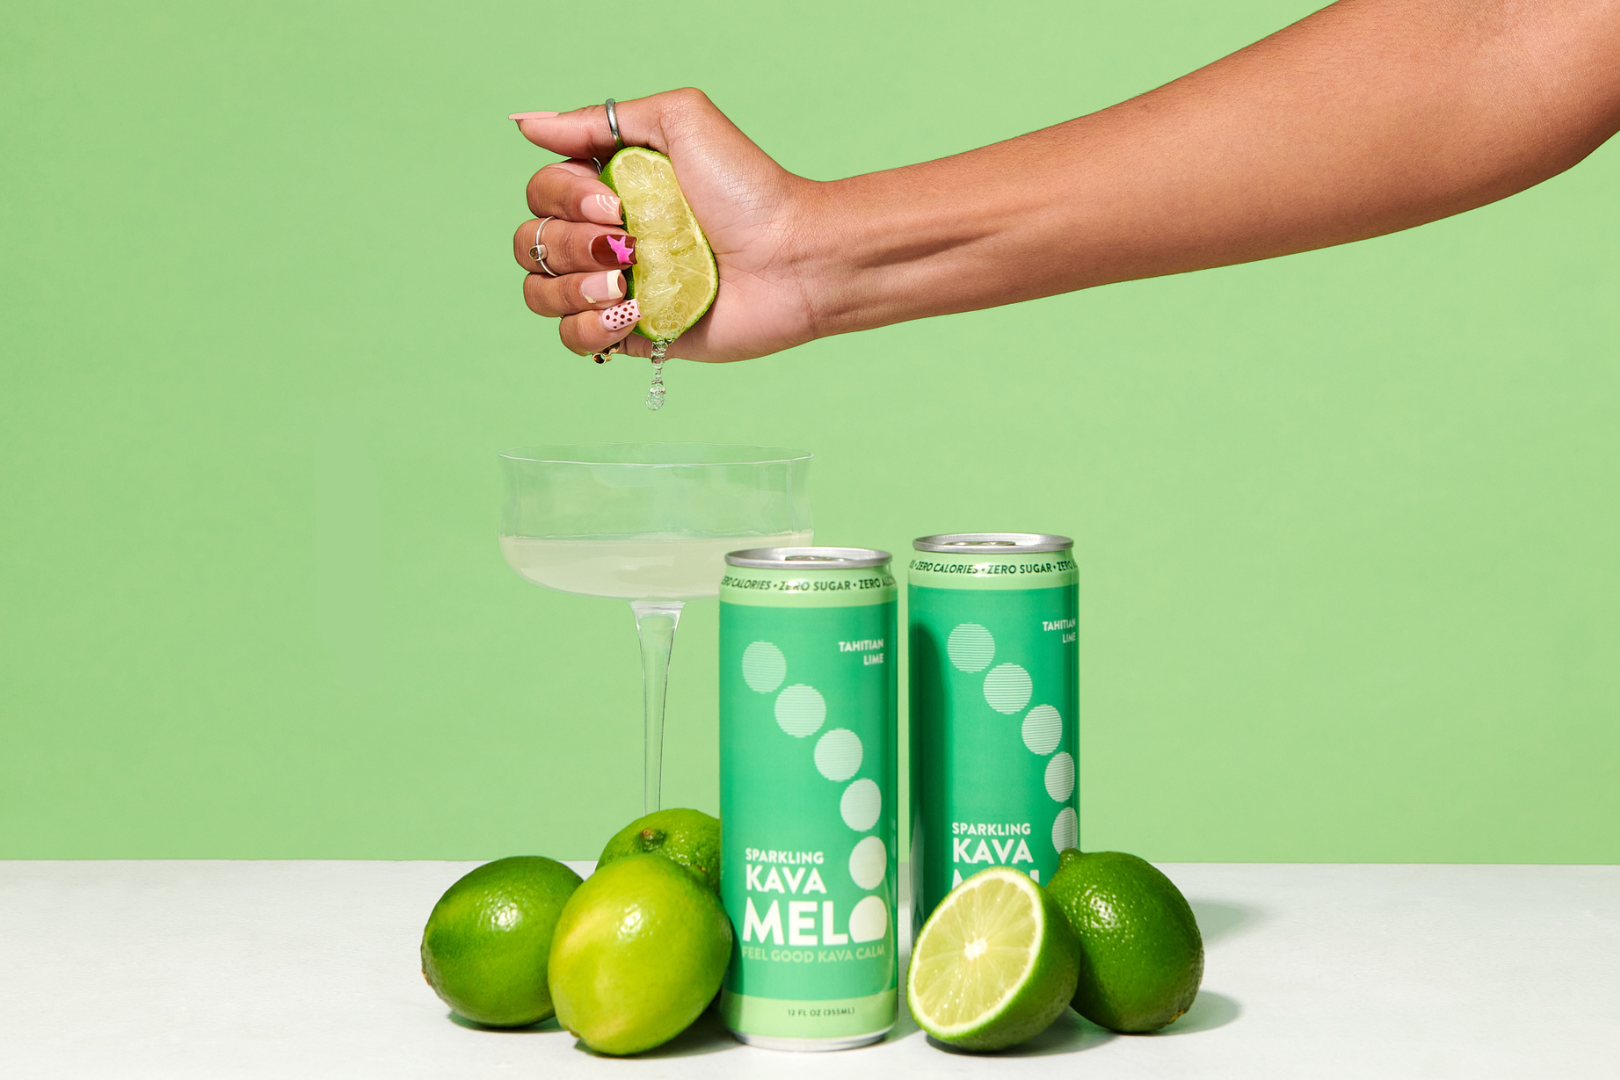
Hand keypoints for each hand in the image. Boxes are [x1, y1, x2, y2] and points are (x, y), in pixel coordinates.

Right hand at [512, 90, 818, 361]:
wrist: (793, 258)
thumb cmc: (749, 188)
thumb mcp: (679, 121)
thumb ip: (598, 120)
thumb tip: (526, 122)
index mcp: (608, 188)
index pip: (540, 194)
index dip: (563, 199)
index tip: (614, 201)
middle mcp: (605, 237)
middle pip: (532, 244)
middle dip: (570, 244)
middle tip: (627, 243)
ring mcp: (617, 288)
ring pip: (541, 294)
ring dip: (573, 287)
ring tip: (625, 283)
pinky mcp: (634, 333)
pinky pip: (574, 339)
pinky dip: (589, 327)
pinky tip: (629, 312)